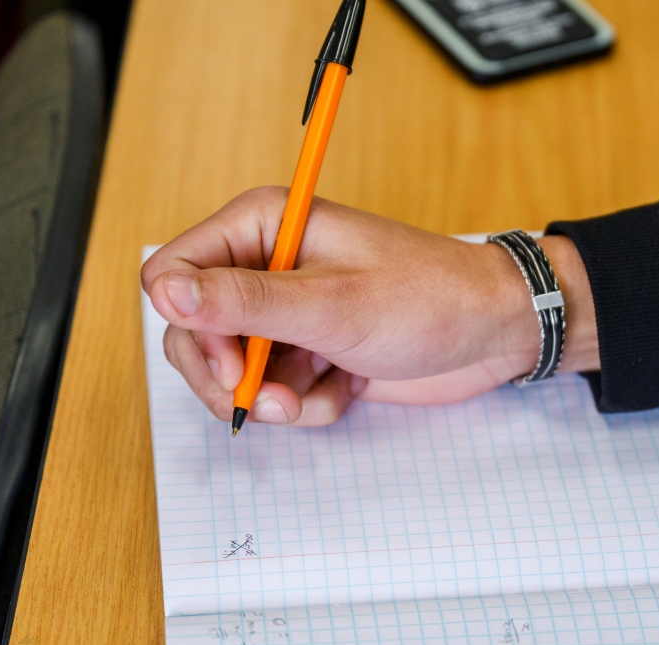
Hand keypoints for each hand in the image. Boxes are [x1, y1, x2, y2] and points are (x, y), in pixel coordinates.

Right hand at [141, 188, 597, 427]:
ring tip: (314, 398)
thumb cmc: (429, 299)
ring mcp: (289, 313)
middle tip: (270, 400)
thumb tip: (164, 291)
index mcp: (261, 227)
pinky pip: (277, 391)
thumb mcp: (331, 304)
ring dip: (271, 398)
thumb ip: (243, 301)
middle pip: (192, 331)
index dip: (191, 325)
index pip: (171, 273)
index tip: (235, 363)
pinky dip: (308, 404)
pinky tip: (346, 390)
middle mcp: (266, 265)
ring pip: (233, 371)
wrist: (495, 333)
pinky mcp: (312, 352)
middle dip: (228, 376)